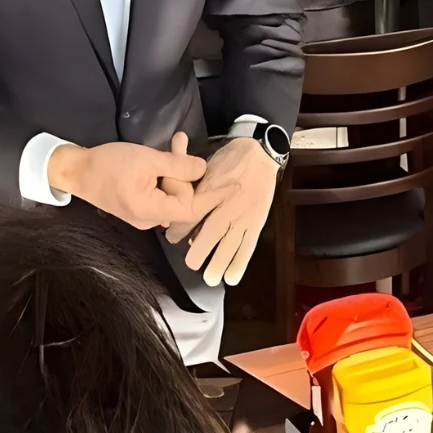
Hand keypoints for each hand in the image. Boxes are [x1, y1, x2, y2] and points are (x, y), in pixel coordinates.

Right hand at [47, 134, 206, 229]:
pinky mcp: (140, 206)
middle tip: (179, 142)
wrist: (76, 170)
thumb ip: (178, 165)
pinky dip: (164, 174)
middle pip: (182, 199)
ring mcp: (144, 215)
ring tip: (175, 142)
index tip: (211, 169)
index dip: (203, 190)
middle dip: (183, 170)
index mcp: (150, 212)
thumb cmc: (109, 165)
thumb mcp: (147, 159)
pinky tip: (165, 154)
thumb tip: (203, 169)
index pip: (191, 208)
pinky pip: (161, 193)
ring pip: (172, 193)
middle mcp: (149, 220)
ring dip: (175, 167)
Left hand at [166, 136, 276, 285]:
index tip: (172, 238)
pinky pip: (248, 245)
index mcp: (212, 190)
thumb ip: (192, 186)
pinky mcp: (256, 221)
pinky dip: (240, 262)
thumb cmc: (229, 160)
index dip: (181, 229)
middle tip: (191, 263)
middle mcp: (227, 204)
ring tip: (211, 278)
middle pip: (211, 231)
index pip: (193, 214)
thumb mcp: (205, 167)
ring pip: (230, 242)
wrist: (259, 154)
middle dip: (200, 249)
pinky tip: (231, 277)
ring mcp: (244, 215)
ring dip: (220, 261)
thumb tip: (178, 206)